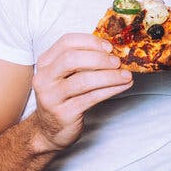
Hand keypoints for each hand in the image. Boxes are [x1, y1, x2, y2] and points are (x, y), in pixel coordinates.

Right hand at [28, 33, 132, 150]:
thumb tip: (111, 51)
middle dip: (99, 58)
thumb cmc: (62, 98)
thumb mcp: (64, 76)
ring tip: (126, 75)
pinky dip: (110, 90)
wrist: (49, 130)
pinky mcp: (64, 113)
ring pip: (83, 80)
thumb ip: (80, 63)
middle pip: (71, 59)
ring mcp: (52, 97)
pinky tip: (122, 86)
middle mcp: (44, 78)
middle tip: (118, 62)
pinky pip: (91, 98)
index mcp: (45, 63)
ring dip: (109, 76)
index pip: (66, 42)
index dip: (90, 41)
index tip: (109, 46)